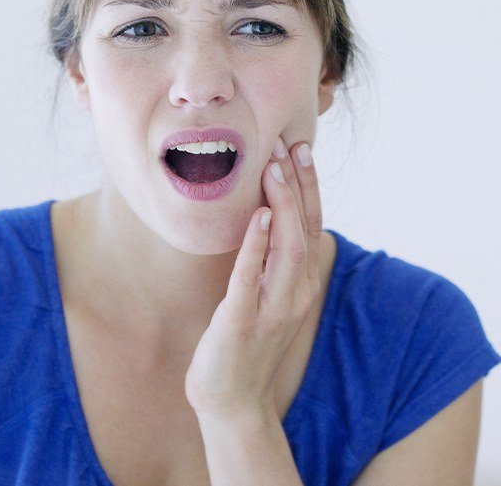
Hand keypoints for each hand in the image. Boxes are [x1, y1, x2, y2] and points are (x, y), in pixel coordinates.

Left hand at [184, 137, 321, 420]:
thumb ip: (273, 261)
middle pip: (304, 229)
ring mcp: (273, 309)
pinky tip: (258, 217)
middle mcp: (296, 293)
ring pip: (288, 248)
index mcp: (301, 284)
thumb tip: (268, 217)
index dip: (308, 187)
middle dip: (298, 185)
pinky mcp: (244, 323)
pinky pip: (251, 278)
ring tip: (273, 169)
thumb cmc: (246, 341)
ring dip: (282, 205)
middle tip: (288, 145)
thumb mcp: (268, 297)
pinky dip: (256, 245)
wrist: (233, 401)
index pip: (311, 226)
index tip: (301, 149)